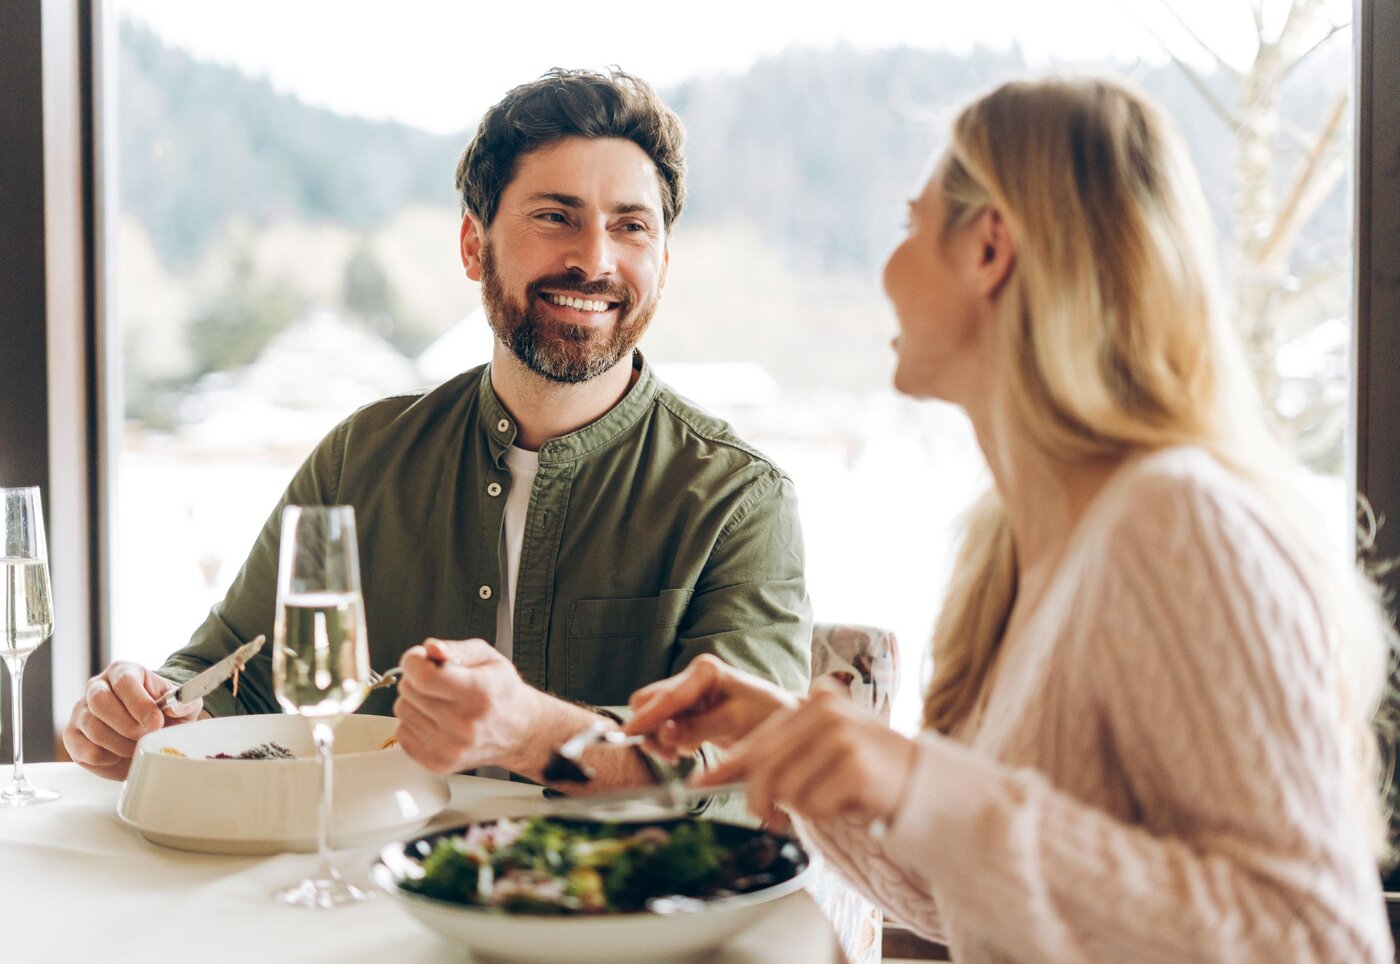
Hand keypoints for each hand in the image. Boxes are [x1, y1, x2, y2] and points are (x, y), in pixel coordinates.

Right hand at [62, 662, 203, 780]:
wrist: (151, 728)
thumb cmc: (164, 711)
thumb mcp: (181, 703)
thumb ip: (182, 702)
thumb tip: (173, 707)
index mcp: (123, 672)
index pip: (125, 682)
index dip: (140, 705)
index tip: (156, 723)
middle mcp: (97, 687)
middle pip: (100, 702)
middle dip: (126, 725)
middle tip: (145, 737)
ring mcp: (80, 711)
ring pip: (92, 728)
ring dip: (120, 744)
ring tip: (138, 747)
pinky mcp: (72, 736)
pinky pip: (84, 750)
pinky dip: (106, 758)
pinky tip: (120, 754)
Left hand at [392, 638, 545, 774]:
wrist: (518, 731)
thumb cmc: (501, 693)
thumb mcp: (487, 658)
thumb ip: (456, 648)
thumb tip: (431, 649)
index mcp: (479, 693)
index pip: (424, 677)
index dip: (413, 662)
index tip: (418, 659)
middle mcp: (465, 725)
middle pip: (409, 691)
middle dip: (417, 678)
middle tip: (437, 681)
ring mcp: (450, 748)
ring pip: (402, 711)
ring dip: (415, 701)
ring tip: (439, 701)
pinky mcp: (438, 763)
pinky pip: (402, 733)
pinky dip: (413, 723)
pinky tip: (435, 720)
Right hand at [623, 654, 797, 760]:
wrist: (784, 720)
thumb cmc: (767, 716)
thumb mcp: (735, 723)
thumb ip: (698, 728)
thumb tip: (665, 734)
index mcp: (705, 671)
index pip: (666, 696)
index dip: (647, 718)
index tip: (628, 736)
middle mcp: (692, 676)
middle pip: (649, 701)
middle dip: (652, 729)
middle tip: (670, 755)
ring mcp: (688, 691)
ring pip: (652, 714)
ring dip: (659, 738)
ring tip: (680, 755)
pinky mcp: (688, 708)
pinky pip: (662, 724)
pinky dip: (668, 740)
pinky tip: (686, 749)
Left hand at [695, 685, 916, 828]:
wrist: (924, 784)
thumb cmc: (865, 772)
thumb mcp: (815, 755)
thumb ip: (771, 760)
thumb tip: (707, 775)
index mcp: (813, 703)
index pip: (759, 739)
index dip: (728, 766)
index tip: (701, 782)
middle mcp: (825, 710)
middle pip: (766, 767)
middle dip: (761, 801)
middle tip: (770, 821)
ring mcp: (842, 734)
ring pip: (788, 789)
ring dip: (803, 808)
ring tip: (830, 801)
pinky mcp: (856, 764)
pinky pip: (814, 805)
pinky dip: (825, 815)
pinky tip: (848, 804)